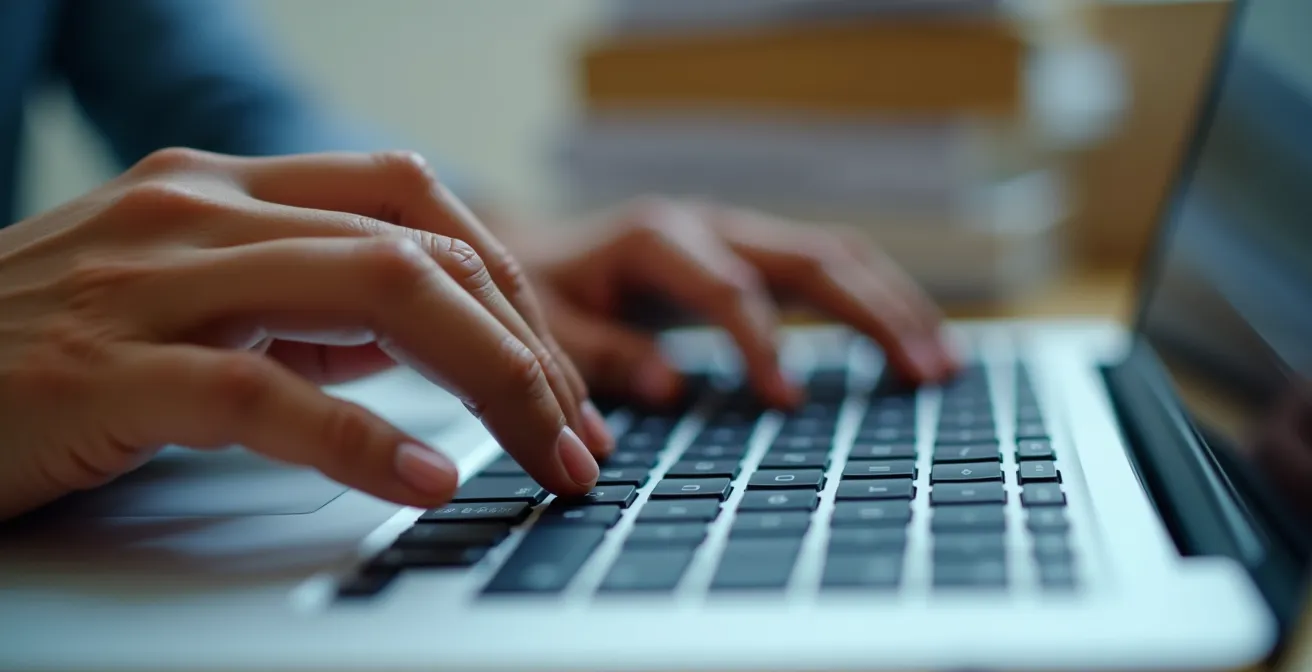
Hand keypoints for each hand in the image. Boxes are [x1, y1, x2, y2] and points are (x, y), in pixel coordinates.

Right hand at [0, 148, 611, 521]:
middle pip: (421, 244)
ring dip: (491, 379)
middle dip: (529, 343)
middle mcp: (200, 210)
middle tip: (583, 435)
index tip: (563, 380)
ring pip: (374, 290)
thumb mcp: (187, 307)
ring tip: (549, 455)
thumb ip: (299, 312)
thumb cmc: (38, 351)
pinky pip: (263, 392)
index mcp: (226, 190)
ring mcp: (151, 282)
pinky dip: (361, 436)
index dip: (513, 291)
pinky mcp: (104, 371)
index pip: (416, 207)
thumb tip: (416, 343)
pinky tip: (426, 478)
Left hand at [512, 198, 957, 407]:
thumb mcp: (547, 331)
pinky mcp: (754, 254)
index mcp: (654, 238)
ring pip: (835, 257)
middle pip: (808, 260)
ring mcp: (738, 235)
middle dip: (871, 315)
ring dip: (892, 306)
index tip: (787, 403)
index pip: (729, 291)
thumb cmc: (539, 298)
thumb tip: (671, 385)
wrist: (532, 253)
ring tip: (942, 363)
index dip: (760, 345)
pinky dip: (876, 303)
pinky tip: (913, 342)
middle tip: (923, 372)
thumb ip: (602, 357)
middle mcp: (708, 225)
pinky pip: (828, 269)